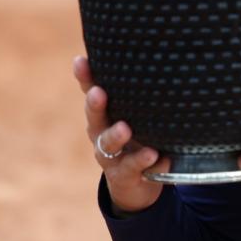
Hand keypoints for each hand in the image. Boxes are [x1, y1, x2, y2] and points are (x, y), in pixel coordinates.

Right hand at [74, 56, 169, 214]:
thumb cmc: (136, 140)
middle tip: (98, 93)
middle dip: (95, 105)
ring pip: (109, 146)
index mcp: (103, 116)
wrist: (135, 186)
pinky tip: (160, 157)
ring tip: (126, 128)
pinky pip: (136, 169)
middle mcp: (101, 135)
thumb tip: (159, 54)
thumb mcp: (136, 116)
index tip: (81, 60)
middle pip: (94, 118)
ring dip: (116, 136)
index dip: (85, 77)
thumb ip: (140, 93)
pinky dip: (148, 162)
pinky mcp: (125, 177)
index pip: (91, 92)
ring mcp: (112, 157)